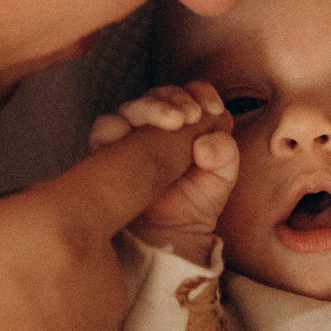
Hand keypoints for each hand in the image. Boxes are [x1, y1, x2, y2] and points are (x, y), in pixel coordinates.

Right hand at [88, 82, 239, 261]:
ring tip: (175, 123)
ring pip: (133, 106)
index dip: (201, 94)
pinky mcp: (106, 151)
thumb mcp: (221, 178)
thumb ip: (225, 154)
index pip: (191, 94)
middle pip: (160, 94)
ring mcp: (129, 136)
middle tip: (192, 116)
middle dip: (177, 99)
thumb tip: (207, 140)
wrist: (170, 237)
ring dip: (153, 107)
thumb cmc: (195, 204)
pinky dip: (118, 125)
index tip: (213, 109)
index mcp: (187, 124)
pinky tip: (133, 136)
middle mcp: (155, 125)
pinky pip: (105, 128)